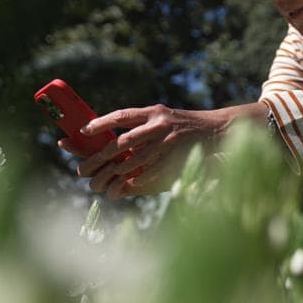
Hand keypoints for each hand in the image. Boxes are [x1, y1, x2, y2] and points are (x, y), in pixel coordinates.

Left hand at [58, 101, 269, 198]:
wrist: (220, 132)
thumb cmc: (187, 129)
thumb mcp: (165, 121)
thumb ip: (142, 130)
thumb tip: (110, 143)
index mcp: (153, 112)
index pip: (121, 116)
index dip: (100, 123)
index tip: (82, 131)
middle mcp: (159, 124)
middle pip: (121, 142)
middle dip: (98, 157)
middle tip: (82, 170)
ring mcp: (168, 142)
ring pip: (132, 161)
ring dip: (112, 175)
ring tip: (96, 185)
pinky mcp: (176, 159)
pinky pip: (149, 174)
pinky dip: (133, 184)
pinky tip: (120, 190)